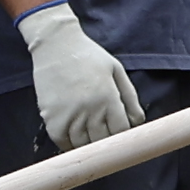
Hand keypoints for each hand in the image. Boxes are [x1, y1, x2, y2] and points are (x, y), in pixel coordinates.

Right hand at [13, 0, 141, 146]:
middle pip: (102, 142)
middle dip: (106, 143)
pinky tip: (73, 137)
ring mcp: (70, 115)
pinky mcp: (52, 118)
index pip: (121, 131)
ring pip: (83, 145)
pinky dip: (69, 144)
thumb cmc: (88, 56)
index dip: (122, 136)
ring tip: (89, 137)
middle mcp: (90, 109)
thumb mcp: (116, 70)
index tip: (120, 136)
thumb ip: (129, 97)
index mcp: (108, 97)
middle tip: (104, 138)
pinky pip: (62, 142)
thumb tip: (137, 122)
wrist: (56, 44)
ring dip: (88, 145)